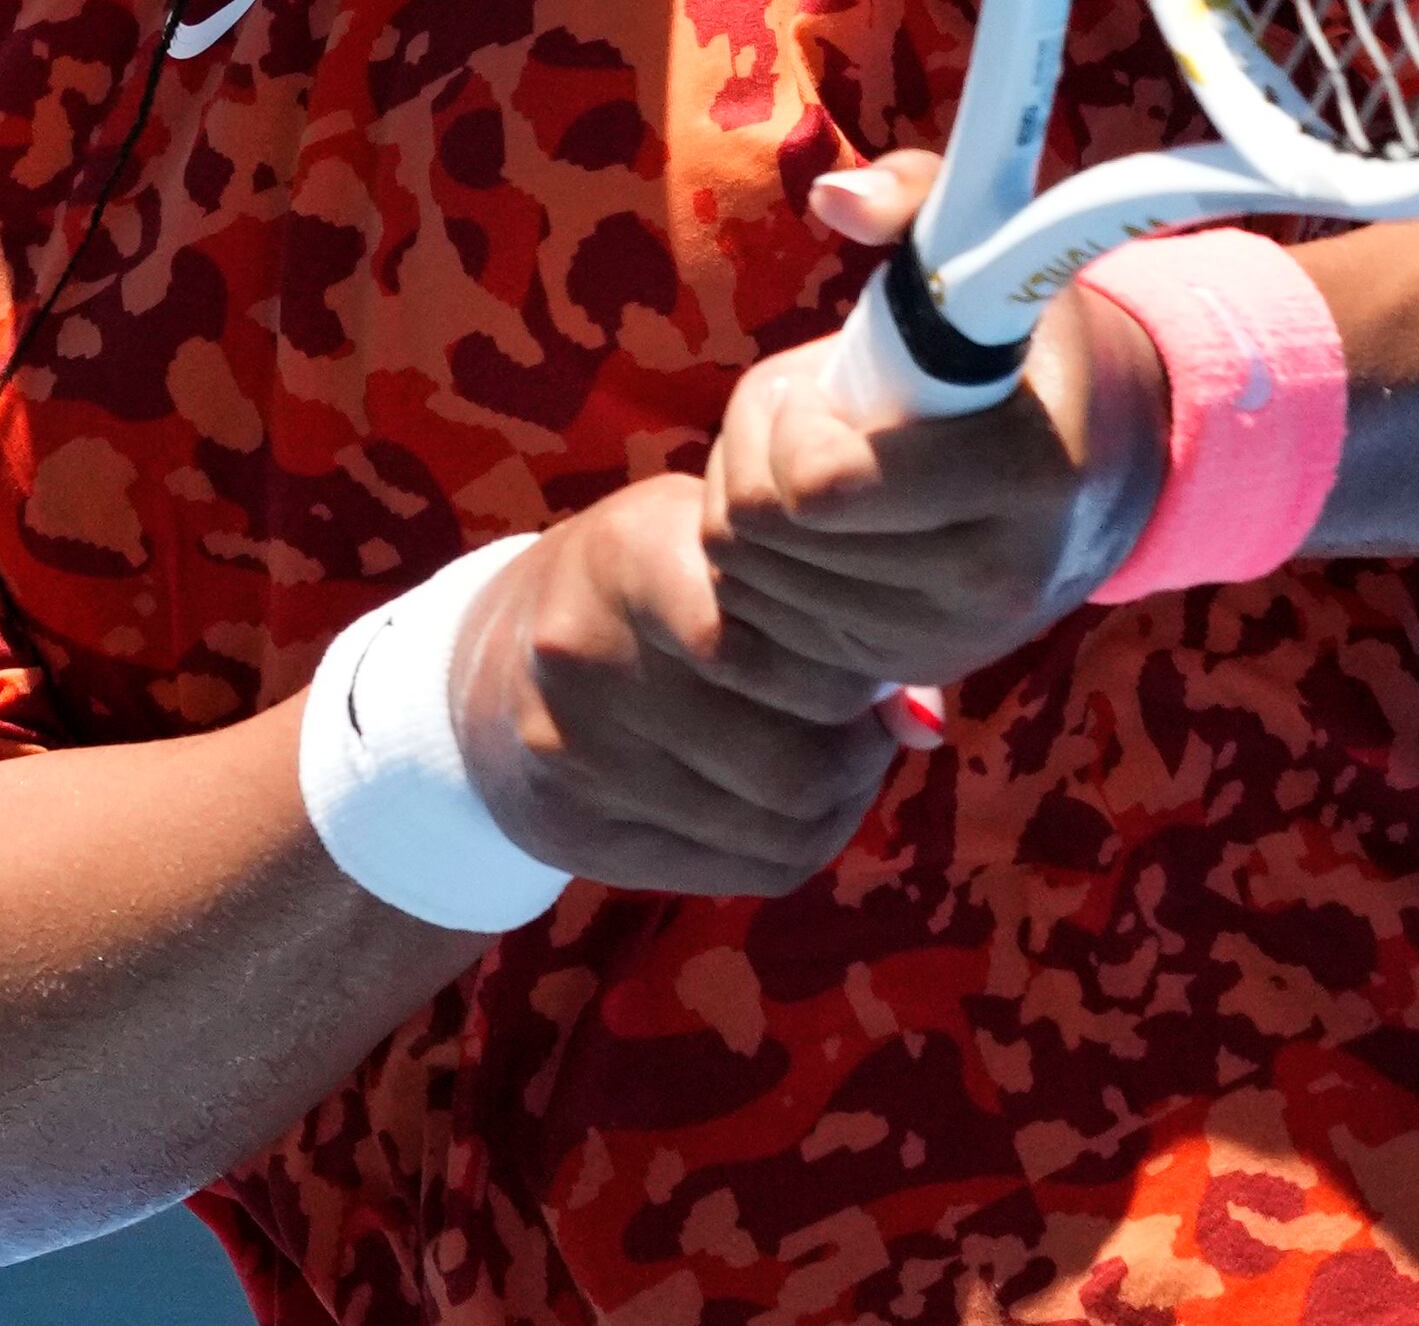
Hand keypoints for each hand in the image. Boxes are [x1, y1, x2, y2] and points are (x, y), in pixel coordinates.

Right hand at [451, 474, 914, 895]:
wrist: (495, 666)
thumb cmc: (651, 589)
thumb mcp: (719, 548)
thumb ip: (821, 609)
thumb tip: (923, 722)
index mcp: (631, 556)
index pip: (776, 651)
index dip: (851, 675)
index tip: (866, 665)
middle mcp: (585, 655)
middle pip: (791, 766)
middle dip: (856, 756)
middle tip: (863, 730)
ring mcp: (572, 755)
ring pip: (776, 830)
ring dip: (834, 806)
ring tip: (830, 762)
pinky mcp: (573, 834)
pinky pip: (739, 871)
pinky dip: (790, 845)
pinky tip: (782, 803)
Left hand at [695, 150, 1173, 693]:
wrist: (1110, 471)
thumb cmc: (1032, 349)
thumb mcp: (997, 256)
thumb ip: (916, 201)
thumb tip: (832, 196)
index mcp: (1022, 472)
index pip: (823, 486)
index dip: (788, 423)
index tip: (827, 383)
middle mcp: (991, 579)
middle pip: (767, 531)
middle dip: (755, 455)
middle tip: (808, 415)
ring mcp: (948, 639)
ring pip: (748, 580)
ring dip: (749, 505)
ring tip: (819, 463)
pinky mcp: (910, 670)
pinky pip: (759, 632)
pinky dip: (758, 569)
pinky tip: (810, 526)